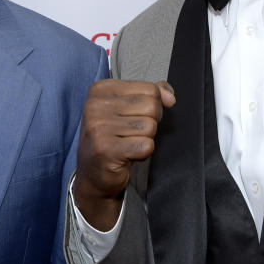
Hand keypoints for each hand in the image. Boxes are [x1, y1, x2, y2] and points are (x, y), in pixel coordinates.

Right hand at [73, 79, 174, 230]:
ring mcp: (99, 128)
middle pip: (151, 106)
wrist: (93, 174)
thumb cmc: (112, 138)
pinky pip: (146, 145)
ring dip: (145, 139)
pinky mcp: (106, 150)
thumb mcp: (126, 108)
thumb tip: (170, 97)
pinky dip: (143, 153)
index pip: (149, 89)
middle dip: (151, 122)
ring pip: (150, 126)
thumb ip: (150, 95)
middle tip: (133, 133)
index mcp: (100, 90)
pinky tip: (128, 155)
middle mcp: (95, 106)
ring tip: (127, 144)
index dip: (153, 105)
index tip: (135, 117)